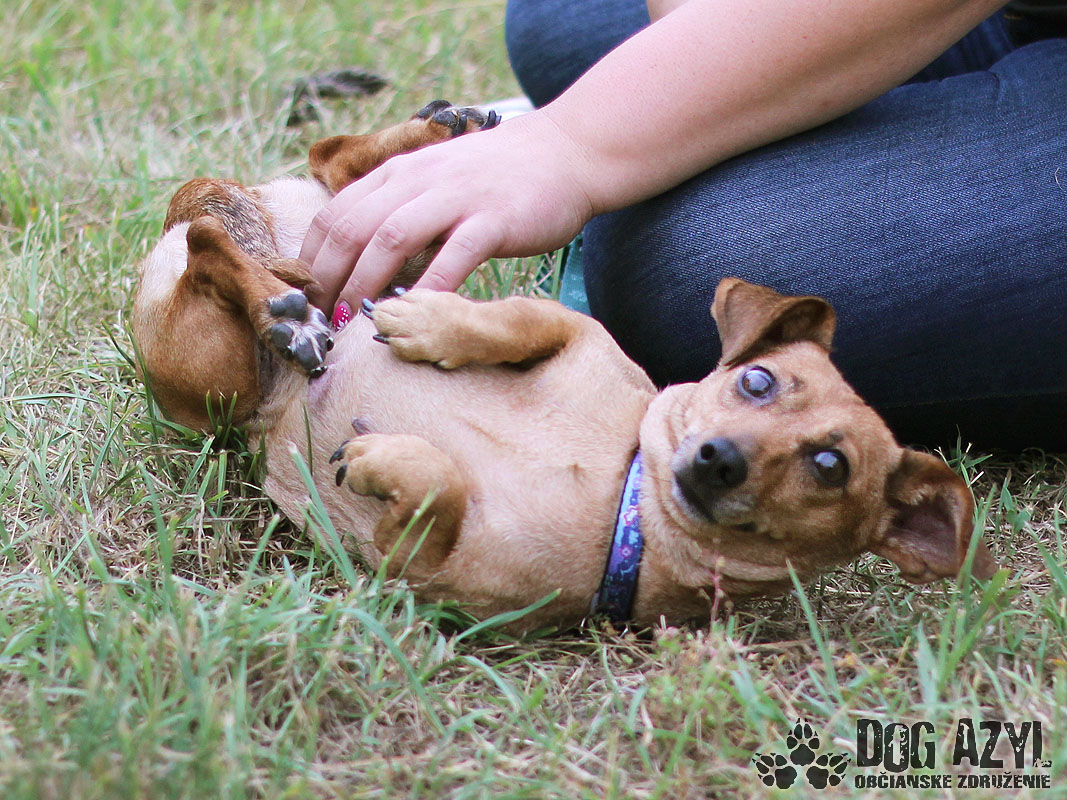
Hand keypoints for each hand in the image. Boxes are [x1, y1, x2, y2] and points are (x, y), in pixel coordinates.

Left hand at [300, 111, 595, 316]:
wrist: (565, 152)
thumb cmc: (496, 178)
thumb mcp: (435, 182)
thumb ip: (400, 212)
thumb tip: (363, 267)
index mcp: (397, 175)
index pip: (334, 216)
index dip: (312, 262)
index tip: (306, 301)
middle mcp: (418, 181)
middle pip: (353, 230)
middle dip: (329, 279)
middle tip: (319, 322)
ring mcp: (455, 198)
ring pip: (391, 240)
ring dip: (365, 285)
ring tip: (353, 323)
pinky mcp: (493, 219)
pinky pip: (452, 257)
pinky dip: (429, 288)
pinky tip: (417, 316)